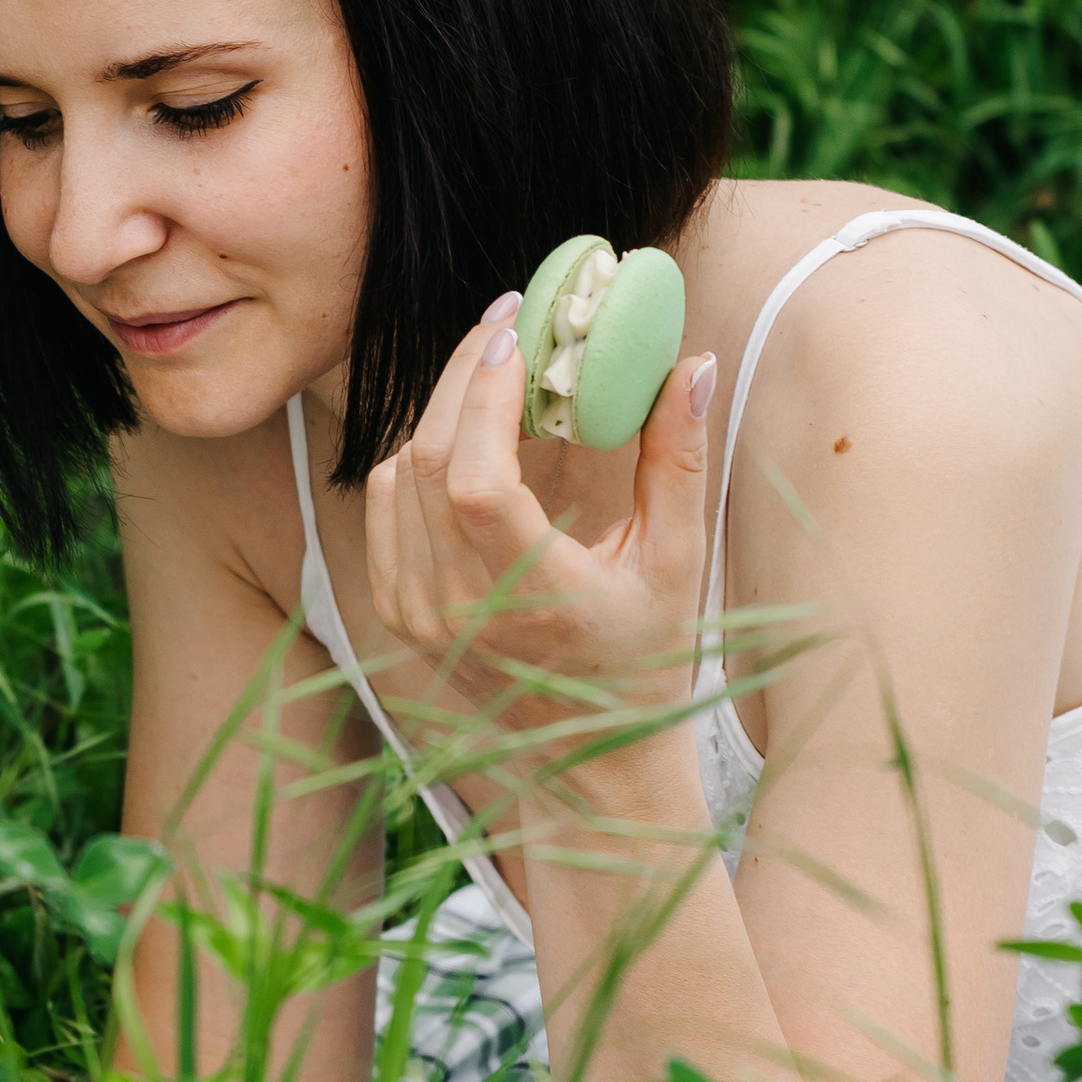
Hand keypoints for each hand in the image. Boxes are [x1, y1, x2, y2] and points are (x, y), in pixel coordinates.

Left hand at [360, 299, 718, 731]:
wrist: (590, 759)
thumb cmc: (647, 661)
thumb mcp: (678, 562)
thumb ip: (678, 460)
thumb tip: (695, 363)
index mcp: (531, 601)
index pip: (474, 482)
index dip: (482, 397)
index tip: (516, 334)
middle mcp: (457, 612)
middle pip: (427, 462)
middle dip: (461, 375)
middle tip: (507, 321)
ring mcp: (415, 615)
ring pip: (395, 475)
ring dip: (440, 408)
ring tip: (493, 365)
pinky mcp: (397, 611)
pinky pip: (385, 506)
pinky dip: (418, 453)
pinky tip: (465, 427)